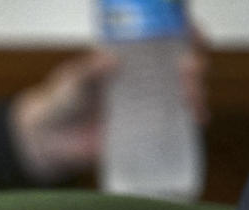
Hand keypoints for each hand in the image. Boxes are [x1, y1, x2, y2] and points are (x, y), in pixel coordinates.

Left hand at [10, 31, 209, 183]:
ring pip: (183, 93)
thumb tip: (110, 60)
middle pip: (181, 65)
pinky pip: (175, 123)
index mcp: (130, 58)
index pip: (164, 38)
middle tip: (189, 68)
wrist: (51, 138)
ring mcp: (148, 104)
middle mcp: (145, 78)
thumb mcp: (72, 82)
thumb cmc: (62, 101)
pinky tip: (197, 119)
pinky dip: (189, 120)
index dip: (184, 31)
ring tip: (191, 96)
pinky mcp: (146, 129)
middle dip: (193, 63)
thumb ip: (88, 72)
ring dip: (195, 91)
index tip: (191, 31)